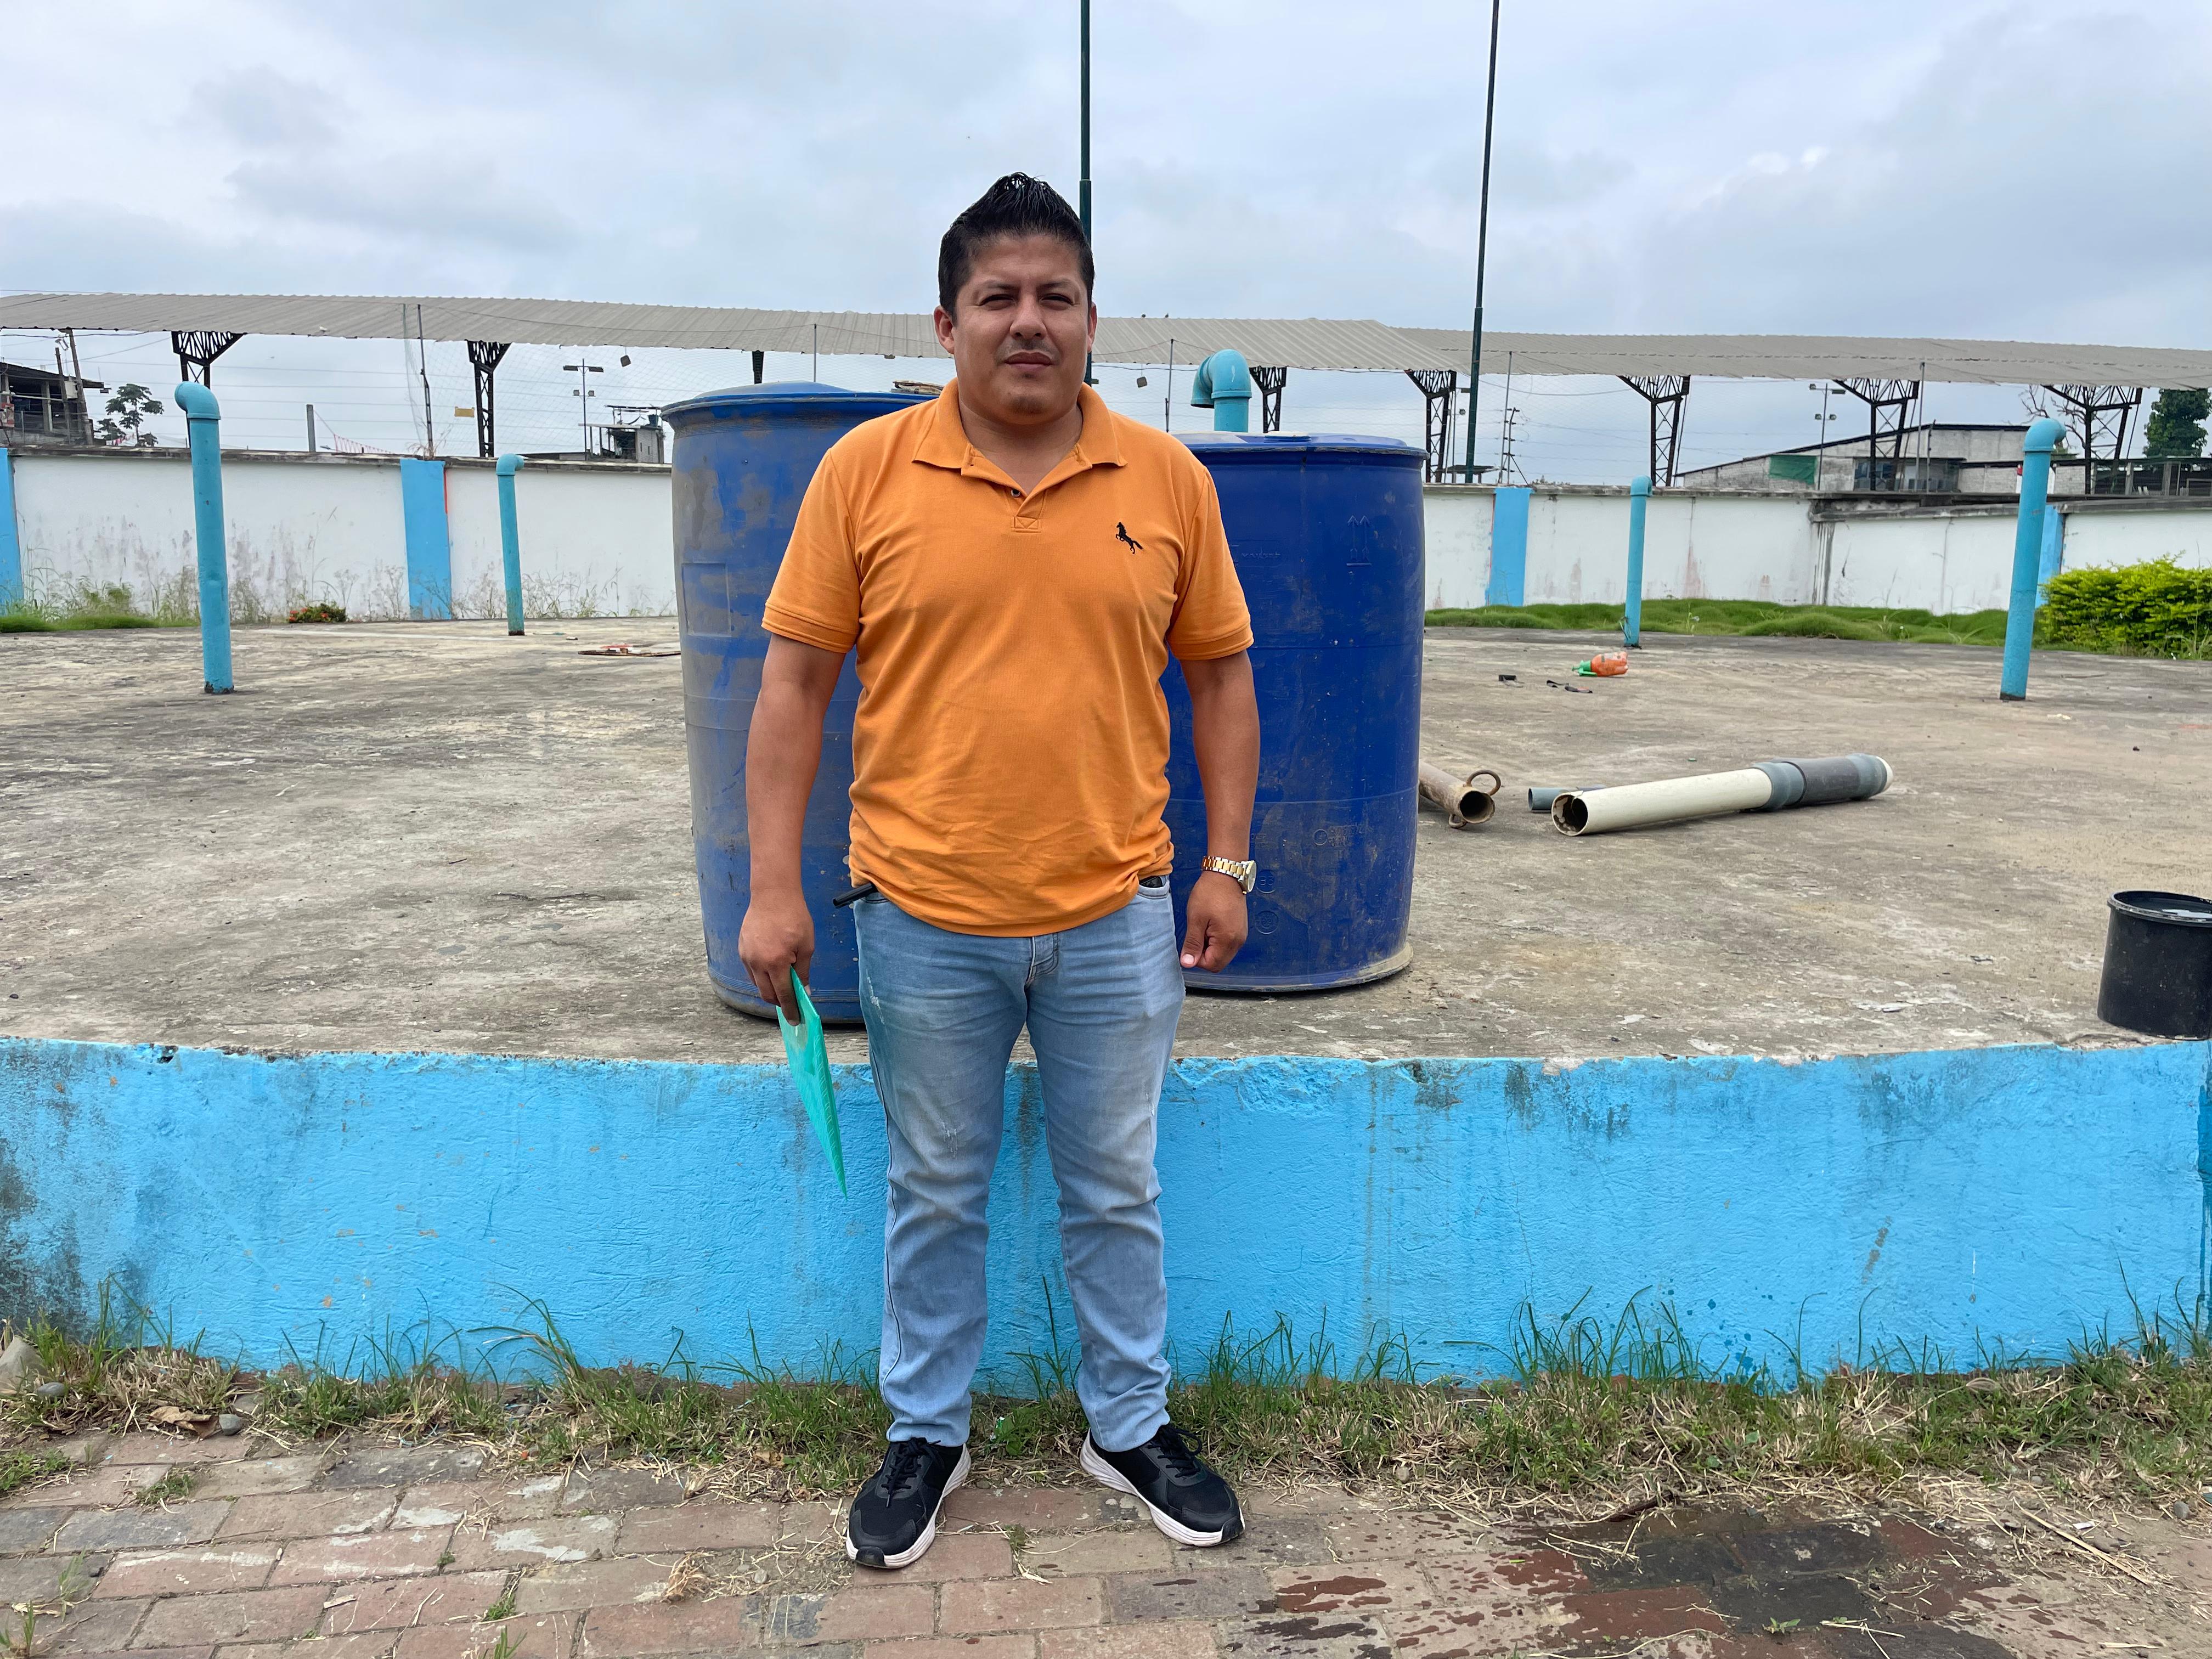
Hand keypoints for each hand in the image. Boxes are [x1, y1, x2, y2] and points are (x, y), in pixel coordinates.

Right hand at [739, 886, 813, 1021]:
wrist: (773, 894)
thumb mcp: (806, 945)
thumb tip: (803, 991)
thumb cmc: (794, 917)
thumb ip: (802, 971)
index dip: (790, 1009)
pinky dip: (762, 975)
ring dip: (770, 988)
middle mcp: (757, 962)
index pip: (783, 995)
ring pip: (757, 983)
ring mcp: (747, 956)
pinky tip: (772, 968)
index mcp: (776, 962)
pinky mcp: (742, 949)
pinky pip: (751, 971)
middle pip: (766, 994)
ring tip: (783, 982)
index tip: (794, 1020)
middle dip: (779, 1002)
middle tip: (791, 1002)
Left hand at [1180, 871, 1247, 970]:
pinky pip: (1227, 944)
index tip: (1190, 943)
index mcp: (1228, 940)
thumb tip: (1188, 963)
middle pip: (1219, 962)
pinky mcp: (1240, 929)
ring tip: (1204, 927)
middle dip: (1204, 954)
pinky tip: (1211, 925)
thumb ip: (1192, 944)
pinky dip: (1217, 940)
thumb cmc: (1211, 892)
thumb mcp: (1196, 919)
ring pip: (1223, 954)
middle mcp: (1238, 941)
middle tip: (1196, 934)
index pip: (1211, 965)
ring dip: (1210, 947)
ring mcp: (1241, 935)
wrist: (1226, 874)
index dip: (1197, 959)